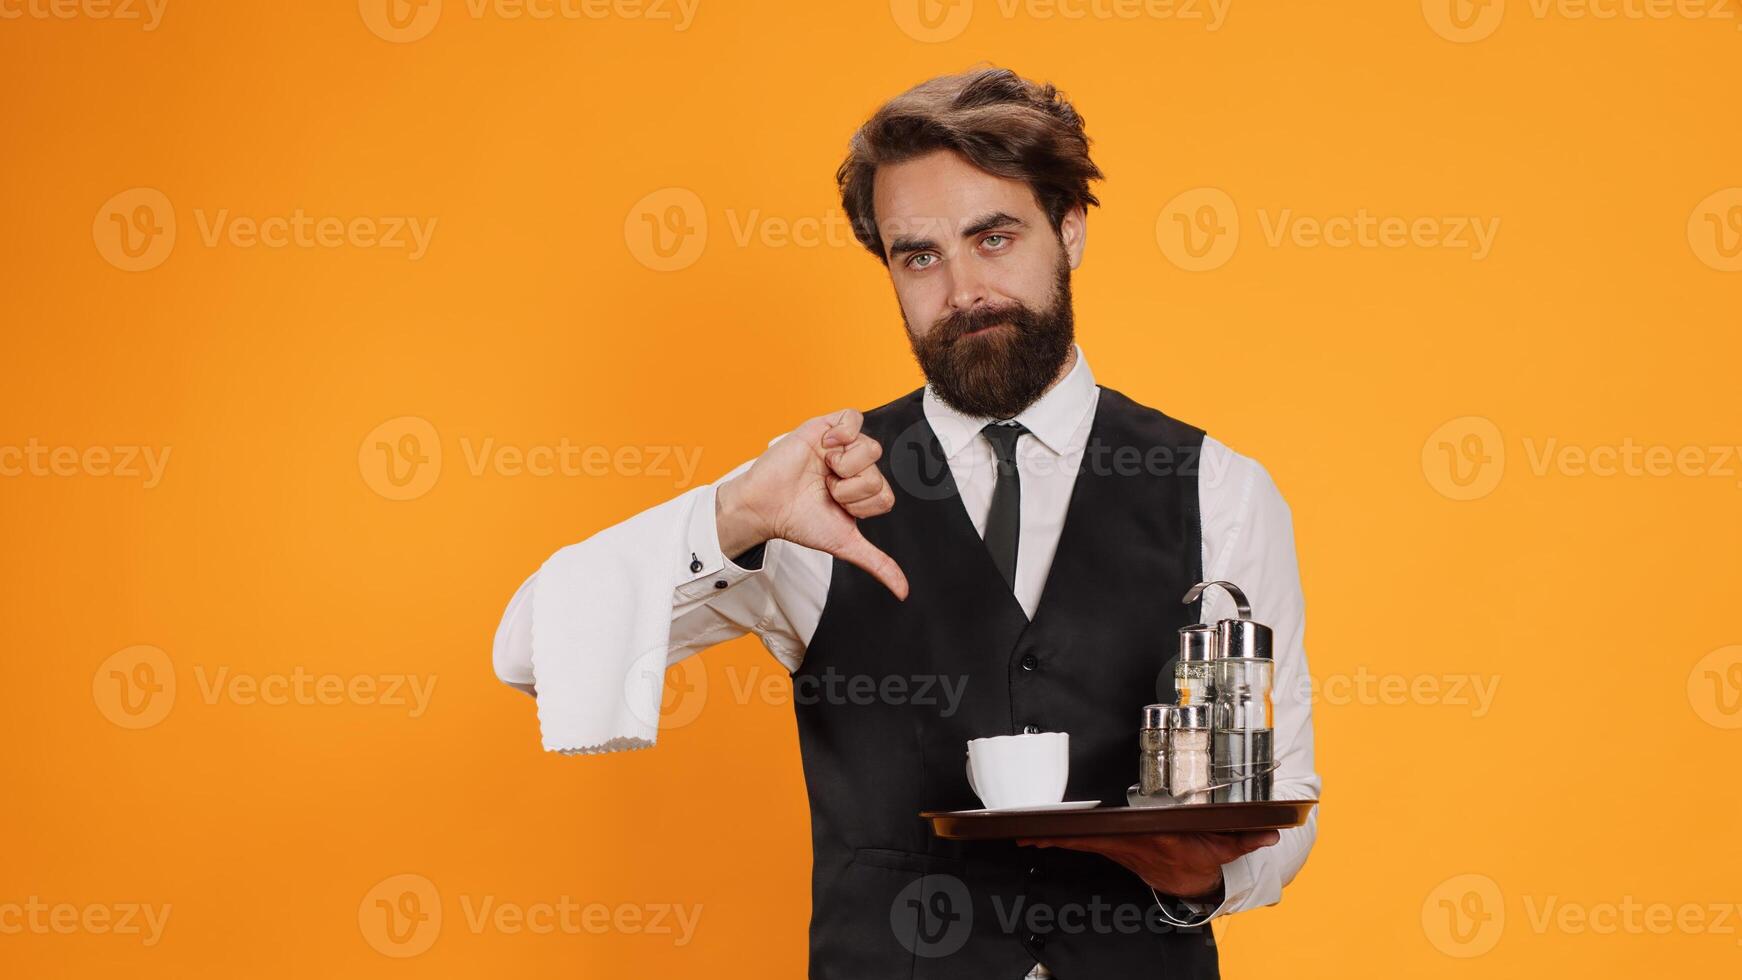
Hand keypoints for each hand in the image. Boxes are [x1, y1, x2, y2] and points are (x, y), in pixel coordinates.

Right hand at [715, 408, 908, 599]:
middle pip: (877, 474)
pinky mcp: (826, 426)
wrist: (766, 507)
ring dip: (843, 466)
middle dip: (850, 489)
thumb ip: (878, 564)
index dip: (862, 505)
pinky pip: (854, 418)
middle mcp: (856, 467)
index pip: (886, 495)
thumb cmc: (800, 521)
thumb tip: (904, 592)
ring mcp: (842, 445)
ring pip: (870, 449)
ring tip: (821, 470)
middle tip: (825, 489)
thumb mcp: (845, 544)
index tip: (838, 507)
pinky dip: (843, 432)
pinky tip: (826, 446)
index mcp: (864, 491)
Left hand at [1014, 830, 1278, 899]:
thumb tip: (1270, 830)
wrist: (1194, 883)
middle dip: (1054, 837)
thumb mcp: (1226, 847)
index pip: (1113, 835)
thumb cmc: (1202, 857)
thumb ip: (1246, 836)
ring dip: (1052, 840)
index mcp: (1151, 841)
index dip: (1084, 833)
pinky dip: (1061, 842)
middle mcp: (1130, 846)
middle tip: (1023, 832)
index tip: (1058, 829)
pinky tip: (1039, 839)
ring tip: (1023, 834)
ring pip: (1081, 842)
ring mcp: (1121, 849)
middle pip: (1086, 839)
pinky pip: (1084, 844)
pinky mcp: (1116, 849)